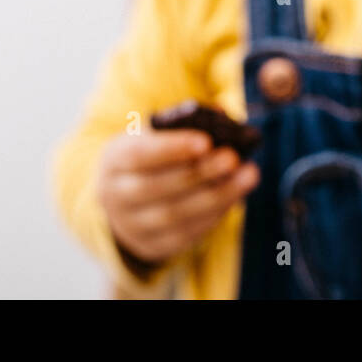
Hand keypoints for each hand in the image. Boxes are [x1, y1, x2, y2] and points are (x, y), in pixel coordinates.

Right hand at [96, 128, 259, 267]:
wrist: (126, 199)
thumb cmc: (152, 157)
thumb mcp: (156, 135)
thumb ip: (185, 124)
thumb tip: (222, 115)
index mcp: (113, 160)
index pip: (138, 154)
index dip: (172, 148)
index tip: (206, 141)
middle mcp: (115, 196)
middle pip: (157, 187)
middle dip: (200, 172)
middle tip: (233, 157)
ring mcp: (131, 225)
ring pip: (174, 215)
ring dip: (217, 195)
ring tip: (248, 175)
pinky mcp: (151, 246)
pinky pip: (185, 234)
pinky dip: (214, 214)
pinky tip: (234, 196)